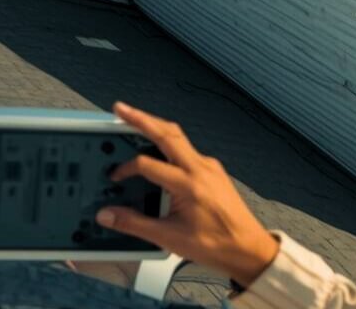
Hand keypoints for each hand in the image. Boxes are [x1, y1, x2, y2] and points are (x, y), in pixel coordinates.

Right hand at [95, 102, 279, 287]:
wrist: (247, 247)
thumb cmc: (215, 243)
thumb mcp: (169, 237)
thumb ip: (134, 224)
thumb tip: (108, 214)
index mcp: (189, 183)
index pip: (147, 164)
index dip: (125, 168)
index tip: (115, 177)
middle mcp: (201, 168)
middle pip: (168, 134)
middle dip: (142, 119)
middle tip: (121, 108)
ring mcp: (210, 167)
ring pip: (179, 138)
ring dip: (157, 127)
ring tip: (137, 119)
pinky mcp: (214, 171)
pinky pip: (188, 150)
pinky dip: (169, 144)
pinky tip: (159, 150)